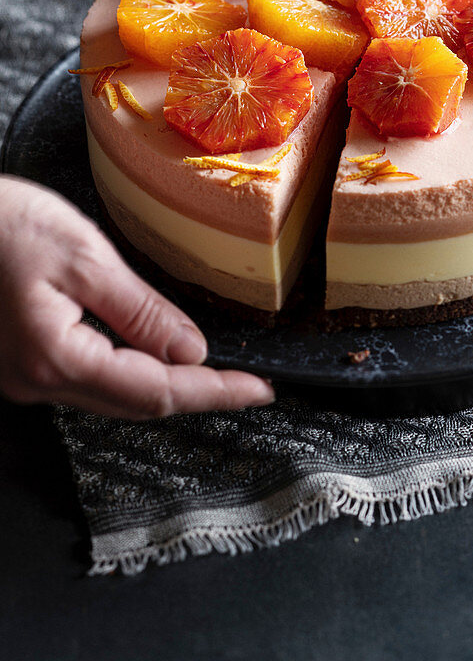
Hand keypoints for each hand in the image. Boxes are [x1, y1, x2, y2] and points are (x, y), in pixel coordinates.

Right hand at [0, 176, 274, 418]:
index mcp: (57, 358)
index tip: (260, 391)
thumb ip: (140, 311)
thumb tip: (191, 352)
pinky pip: (89, 379)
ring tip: (216, 375)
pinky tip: (154, 357)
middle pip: (137, 404)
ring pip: (113, 395)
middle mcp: (37, 381)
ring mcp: (24, 376)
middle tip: (249, 385)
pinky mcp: (19, 361)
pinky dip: (131, 372)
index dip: (216, 393)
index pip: (157, 391)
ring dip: (166, 387)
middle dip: (199, 395)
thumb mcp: (82, 257)